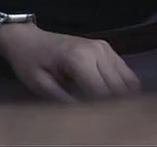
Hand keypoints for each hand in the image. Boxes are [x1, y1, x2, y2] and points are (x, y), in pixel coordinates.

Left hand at [0, 23, 140, 101]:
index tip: (92, 117)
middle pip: (119, 88)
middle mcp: (97, 51)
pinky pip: (126, 73)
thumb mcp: (40, 84)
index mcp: (79, 58)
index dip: (100, 109)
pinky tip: (108, 94)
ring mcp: (105, 48)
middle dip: (112, 104)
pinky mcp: (107, 48)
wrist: (27, 38)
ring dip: (120, 96)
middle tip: (98, 113)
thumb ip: (64, 100)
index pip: (103, 93)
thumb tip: (86, 114)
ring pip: (128, 81)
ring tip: (104, 105)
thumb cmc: (29, 62)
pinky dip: (122, 86)